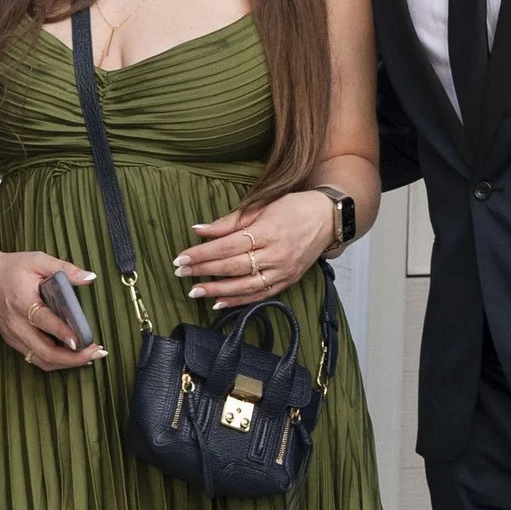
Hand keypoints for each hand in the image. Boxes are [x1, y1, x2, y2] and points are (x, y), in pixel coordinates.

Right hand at [0, 249, 105, 373]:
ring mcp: (13, 335)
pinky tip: (72, 355)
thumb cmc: (11, 268)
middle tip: (96, 352)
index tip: (82, 341)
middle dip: (72, 358)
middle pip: (44, 351)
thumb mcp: (37, 260)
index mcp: (22, 302)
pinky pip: (35, 358)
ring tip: (89, 356)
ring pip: (41, 360)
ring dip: (66, 363)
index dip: (63, 333)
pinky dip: (55, 360)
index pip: (44, 321)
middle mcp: (16, 324)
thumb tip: (90, 278)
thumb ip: (64, 269)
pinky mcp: (13, 341)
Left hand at [176, 189, 335, 306]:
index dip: (202, 253)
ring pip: (245, 286)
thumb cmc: (294, 208)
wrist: (329, 219)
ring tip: (195, 291)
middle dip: (204, 271)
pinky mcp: (288, 281)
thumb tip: (199, 230)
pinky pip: (260, 295)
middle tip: (181, 273)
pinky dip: (239, 301)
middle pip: (233, 266)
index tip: (182, 257)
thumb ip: (229, 222)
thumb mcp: (261, 207)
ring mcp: (283, 271)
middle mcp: (276, 254)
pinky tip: (219, 303)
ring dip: (218, 291)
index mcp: (267, 231)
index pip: (227, 246)